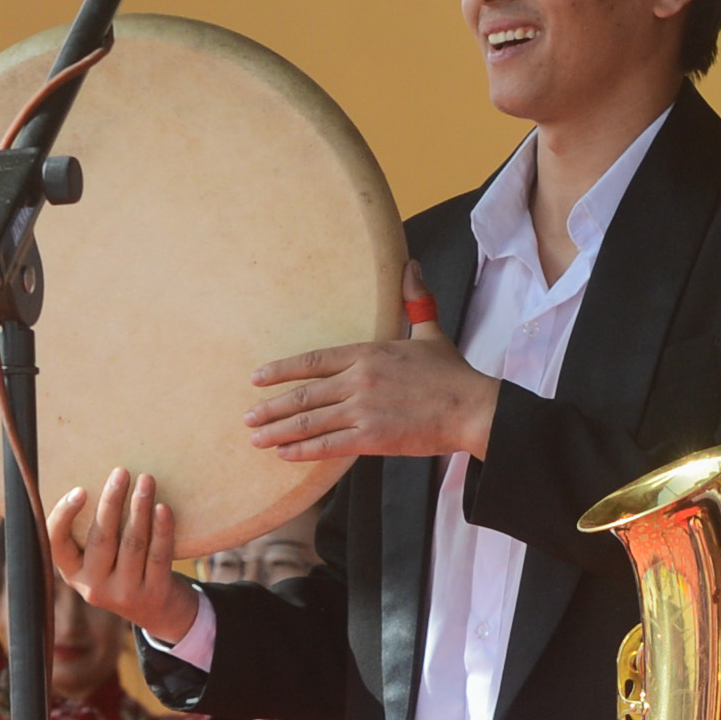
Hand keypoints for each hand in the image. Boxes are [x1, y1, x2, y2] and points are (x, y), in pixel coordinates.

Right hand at [47, 468, 198, 650]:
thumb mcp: (99, 559)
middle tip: (121, 472)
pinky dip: (162, 529)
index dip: (64, 516)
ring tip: (146, 480)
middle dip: (111, 501)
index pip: (56, 543)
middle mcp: (93, 587)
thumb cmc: (123, 569)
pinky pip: (159, 555)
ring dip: (139, 508)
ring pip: (132, 544)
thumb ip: (92, 530)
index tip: (79, 490)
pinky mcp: (154, 593)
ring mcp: (125, 593)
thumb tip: (102, 480)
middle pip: (101, 538)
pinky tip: (163, 508)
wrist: (158, 612)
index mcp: (72, 572)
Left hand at [248, 267, 494, 462]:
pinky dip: (303, 451)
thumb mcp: (430, 332)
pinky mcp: (373, 438)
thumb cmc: (452, 374)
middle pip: (303, 394)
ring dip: (279, 431)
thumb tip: (411, 265)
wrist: (473, 408)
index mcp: (367, 353)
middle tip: (248, 416)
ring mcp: (363, 410)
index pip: (313, 361)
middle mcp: (359, 380)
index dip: (282, 370)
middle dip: (271, 406)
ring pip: (310, 421)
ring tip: (256, 438)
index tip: (257, 378)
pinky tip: (285, 454)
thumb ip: (414, 301)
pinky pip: (328, 445)